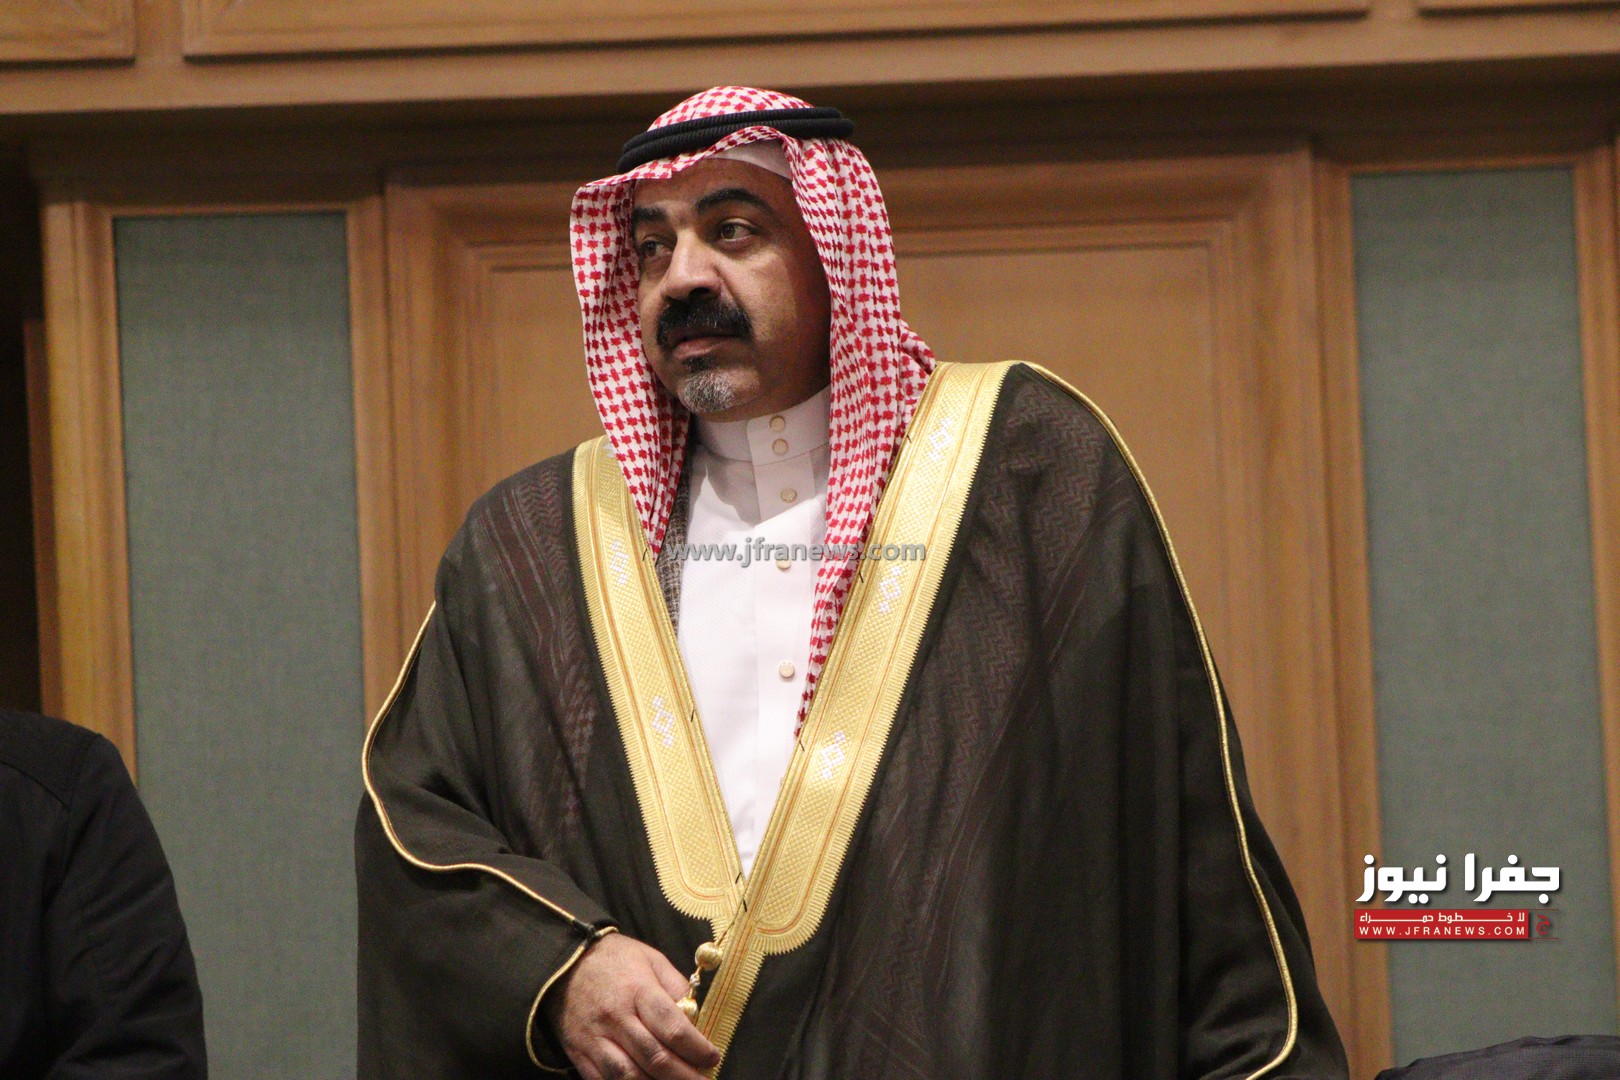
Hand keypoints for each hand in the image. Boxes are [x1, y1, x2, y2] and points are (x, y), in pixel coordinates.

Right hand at [545, 932, 720, 1079]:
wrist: (563, 961)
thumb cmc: (614, 959)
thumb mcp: (651, 959)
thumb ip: (676, 986)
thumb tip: (697, 1016)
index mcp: (638, 990)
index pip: (672, 1027)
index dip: (696, 1048)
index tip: (712, 1057)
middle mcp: (616, 1017)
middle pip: (654, 1057)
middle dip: (684, 1076)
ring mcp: (595, 1038)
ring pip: (628, 1075)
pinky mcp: (579, 1052)